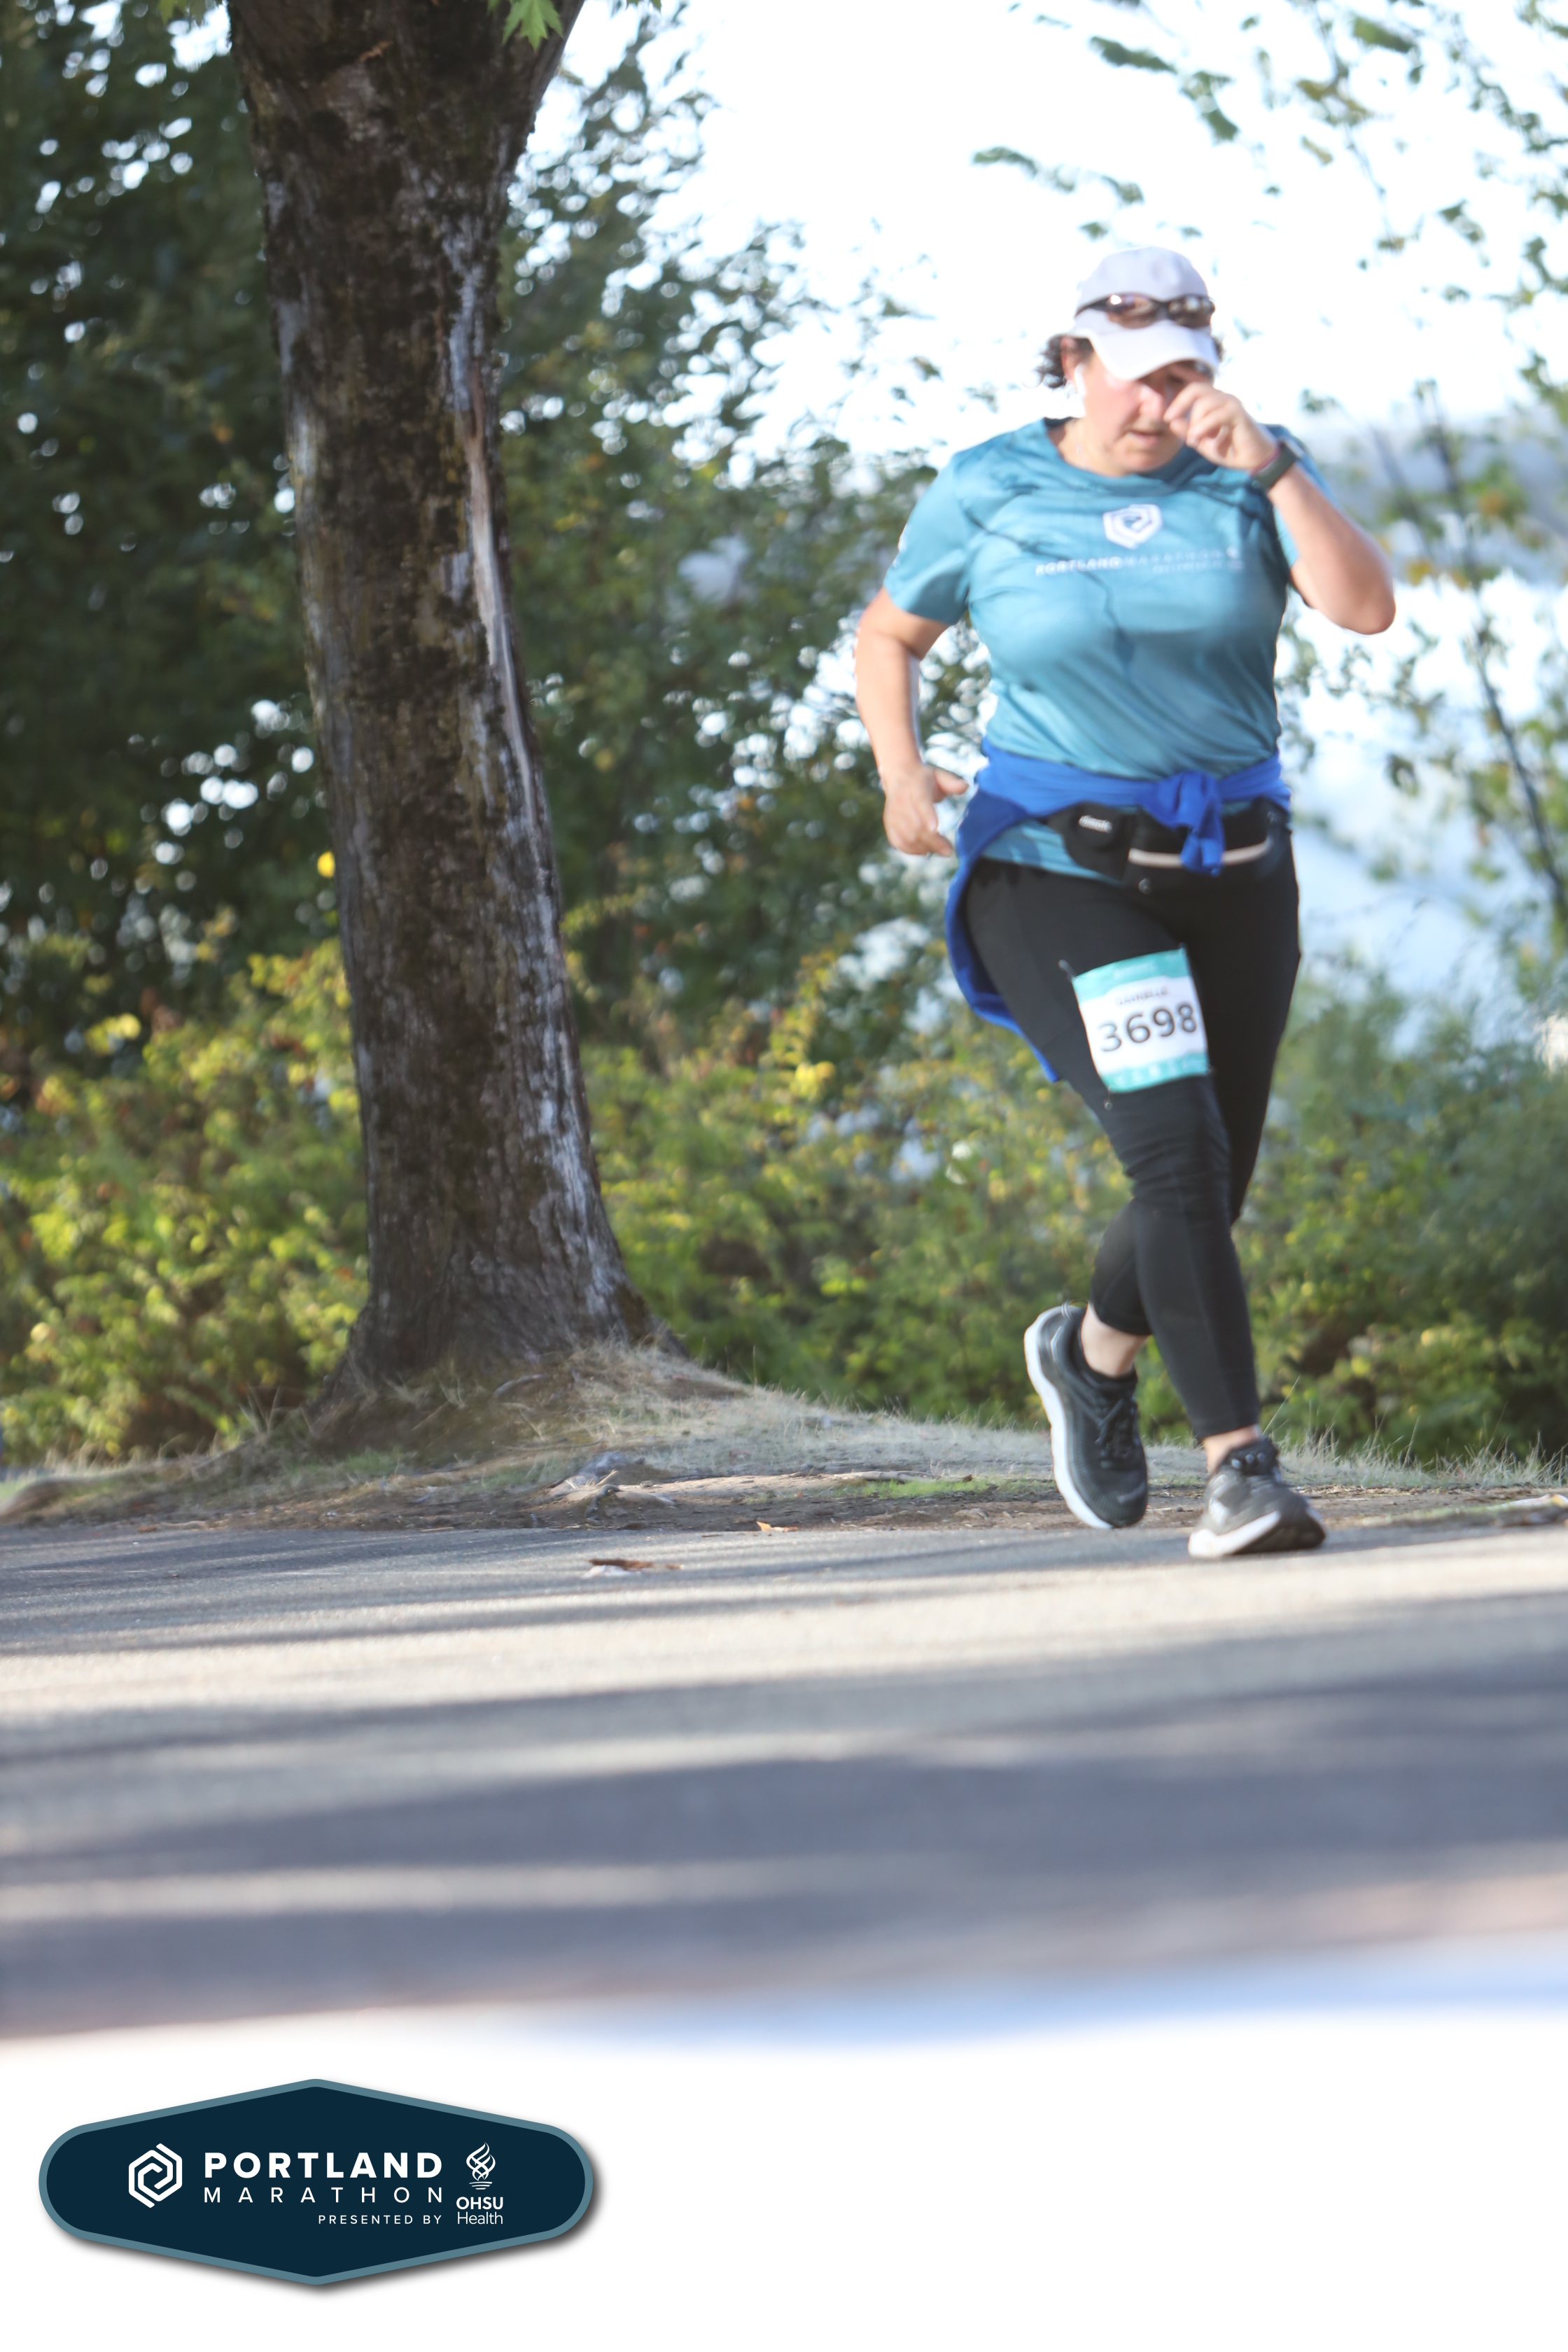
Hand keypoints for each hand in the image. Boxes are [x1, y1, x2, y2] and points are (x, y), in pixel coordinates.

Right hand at [881, 763, 965, 857]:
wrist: (899, 776)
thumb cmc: (926, 779)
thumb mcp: (940, 776)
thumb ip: (953, 782)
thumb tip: (966, 786)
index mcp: (916, 785)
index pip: (920, 801)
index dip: (927, 815)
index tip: (936, 829)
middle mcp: (901, 800)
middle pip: (916, 825)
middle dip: (933, 841)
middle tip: (949, 851)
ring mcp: (893, 814)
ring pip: (907, 836)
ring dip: (925, 847)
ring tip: (941, 850)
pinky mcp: (889, 824)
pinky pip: (898, 842)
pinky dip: (912, 850)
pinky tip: (925, 850)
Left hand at [1163, 381, 1277, 474]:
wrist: (1254, 459)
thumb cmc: (1230, 449)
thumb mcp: (1203, 442)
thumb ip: (1188, 432)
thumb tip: (1172, 422)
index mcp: (1214, 402)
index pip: (1193, 390)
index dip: (1177, 400)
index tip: (1167, 417)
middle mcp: (1223, 398)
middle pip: (1196, 389)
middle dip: (1180, 404)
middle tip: (1170, 420)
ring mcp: (1232, 404)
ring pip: (1205, 403)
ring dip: (1194, 422)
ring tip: (1193, 440)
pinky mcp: (1239, 414)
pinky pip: (1218, 414)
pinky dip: (1204, 426)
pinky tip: (1198, 438)